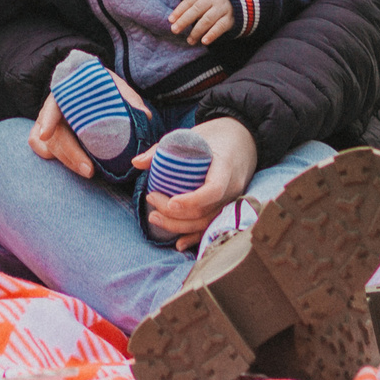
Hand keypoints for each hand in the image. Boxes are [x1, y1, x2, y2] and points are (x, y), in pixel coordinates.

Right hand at [28, 68, 148, 179]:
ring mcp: (46, 119)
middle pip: (53, 132)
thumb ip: (129, 99)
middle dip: (70, 153)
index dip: (48, 119)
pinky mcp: (44, 132)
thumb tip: (146, 116)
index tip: (46, 134)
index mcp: (67, 90)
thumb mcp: (116, 87)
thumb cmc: (102, 87)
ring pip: (49, 144)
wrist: (90, 88)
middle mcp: (52, 104)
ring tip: (88, 171)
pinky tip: (70, 163)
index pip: (52, 103)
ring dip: (68, 160)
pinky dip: (52, 156)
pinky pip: (40, 147)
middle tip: (89, 170)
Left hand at [137, 115, 255, 249]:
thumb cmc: (213, 136)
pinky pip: (212, 227)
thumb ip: (163, 149)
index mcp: (226, 166)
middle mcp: (233, 187)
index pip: (213, 190)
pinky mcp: (228, 208)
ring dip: (179, 226)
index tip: (170, 201)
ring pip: (207, 222)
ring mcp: (232, 201)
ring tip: (154, 217)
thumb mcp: (190, 135)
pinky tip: (178, 243)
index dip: (192, 200)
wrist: (242, 139)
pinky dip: (195, 237)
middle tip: (151, 199)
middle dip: (175, 213)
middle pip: (205, 210)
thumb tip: (136, 163)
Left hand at [168, 0, 236, 45]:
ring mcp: (222, 8)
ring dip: (196, 31)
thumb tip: (174, 20)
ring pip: (207, 19)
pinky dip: (212, 34)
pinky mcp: (230, 18)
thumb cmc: (214, 0)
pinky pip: (220, 27)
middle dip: (184, 20)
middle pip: (197, 10)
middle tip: (174, 30)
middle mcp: (212, 0)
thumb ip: (191, 6)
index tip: (170, 20)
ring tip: (189, 40)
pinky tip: (204, 41)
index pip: (189, 1)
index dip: (179, 10)